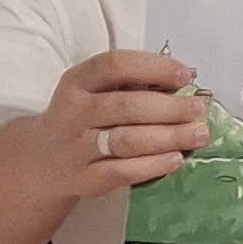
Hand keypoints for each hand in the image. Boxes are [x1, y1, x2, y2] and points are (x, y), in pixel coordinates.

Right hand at [40, 51, 207, 195]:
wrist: (43, 161)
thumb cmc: (84, 118)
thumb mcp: (96, 92)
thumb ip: (134, 84)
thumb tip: (185, 79)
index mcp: (78, 81)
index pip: (115, 66)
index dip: (154, 67)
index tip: (186, 74)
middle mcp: (75, 112)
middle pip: (127, 106)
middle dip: (170, 108)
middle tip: (199, 110)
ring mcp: (78, 147)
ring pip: (128, 140)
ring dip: (169, 137)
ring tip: (198, 134)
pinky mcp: (86, 178)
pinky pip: (124, 171)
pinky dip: (154, 165)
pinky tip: (177, 159)